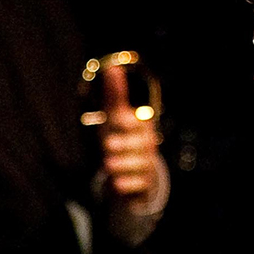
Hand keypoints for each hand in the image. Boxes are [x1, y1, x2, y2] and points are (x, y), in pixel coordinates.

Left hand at [99, 62, 160, 206]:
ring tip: (108, 166)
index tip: (117, 120)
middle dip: (124, 145)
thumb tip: (113, 68)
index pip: (137, 124)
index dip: (127, 123)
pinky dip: (128, 185)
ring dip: (123, 165)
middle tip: (107, 147)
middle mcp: (147, 146)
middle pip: (140, 145)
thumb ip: (115, 96)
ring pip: (140, 165)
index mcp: (141, 127)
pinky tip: (116, 185)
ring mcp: (147, 165)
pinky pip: (139, 186)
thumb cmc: (121, 138)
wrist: (131, 170)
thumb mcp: (115, 118)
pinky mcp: (144, 184)